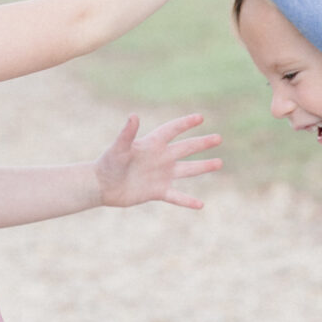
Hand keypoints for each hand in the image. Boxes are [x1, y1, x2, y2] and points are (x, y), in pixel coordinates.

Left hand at [94, 113, 221, 209]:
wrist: (102, 186)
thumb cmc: (108, 164)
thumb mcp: (118, 148)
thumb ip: (127, 133)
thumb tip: (133, 116)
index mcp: (152, 144)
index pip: (172, 130)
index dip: (185, 123)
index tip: (200, 118)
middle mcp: (160, 158)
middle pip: (185, 148)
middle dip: (201, 143)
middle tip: (218, 138)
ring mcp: (161, 175)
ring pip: (187, 170)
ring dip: (203, 167)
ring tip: (219, 163)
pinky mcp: (158, 191)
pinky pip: (176, 196)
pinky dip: (188, 201)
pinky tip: (200, 205)